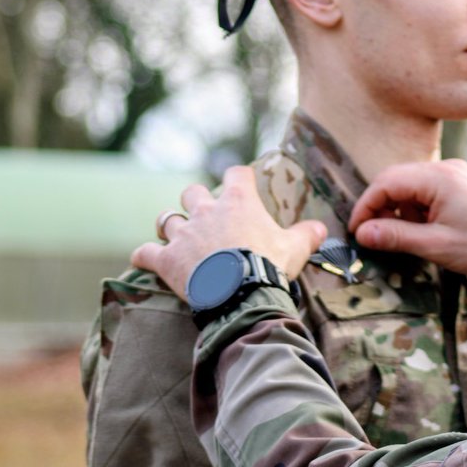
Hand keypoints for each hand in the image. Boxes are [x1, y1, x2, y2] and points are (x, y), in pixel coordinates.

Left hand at [132, 165, 325, 299]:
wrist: (241, 293)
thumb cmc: (269, 264)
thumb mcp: (295, 248)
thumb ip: (307, 235)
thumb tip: (321, 229)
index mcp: (239, 202)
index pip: (237, 173)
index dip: (239, 177)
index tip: (243, 184)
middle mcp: (206, 211)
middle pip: (193, 192)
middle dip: (196, 201)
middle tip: (205, 216)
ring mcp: (183, 234)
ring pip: (166, 219)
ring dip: (170, 228)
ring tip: (176, 237)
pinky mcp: (166, 259)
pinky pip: (145, 253)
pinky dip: (145, 256)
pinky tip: (146, 259)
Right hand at [348, 159, 466, 279]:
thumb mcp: (436, 245)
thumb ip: (396, 236)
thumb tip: (362, 233)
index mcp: (438, 178)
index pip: (385, 182)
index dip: (366, 206)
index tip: (356, 231)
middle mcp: (446, 168)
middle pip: (396, 178)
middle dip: (379, 205)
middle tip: (371, 234)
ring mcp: (456, 173)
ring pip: (411, 184)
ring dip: (398, 208)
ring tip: (399, 237)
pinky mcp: (462, 183)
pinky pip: (428, 188)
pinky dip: (416, 207)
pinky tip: (420, 229)